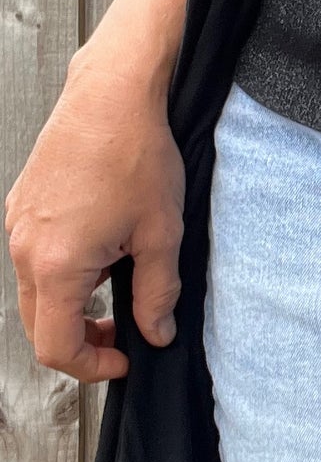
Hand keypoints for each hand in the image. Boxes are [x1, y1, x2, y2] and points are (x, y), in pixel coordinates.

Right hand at [5, 44, 185, 382]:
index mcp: (56, 265)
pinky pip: (34, 258)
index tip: (125, 359)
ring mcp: (18, 225)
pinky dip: (64, 272)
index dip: (93, 366)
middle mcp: (25, 248)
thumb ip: (157, 293)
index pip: (56, 347)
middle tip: (124, 332)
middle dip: (82, 339)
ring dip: (73, 303)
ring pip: (35, 292)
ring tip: (121, 280)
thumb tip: (156, 332)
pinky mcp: (21, 206)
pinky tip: (103, 248)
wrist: (110, 96)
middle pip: (39, 325)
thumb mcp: (161, 234)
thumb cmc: (134, 153)